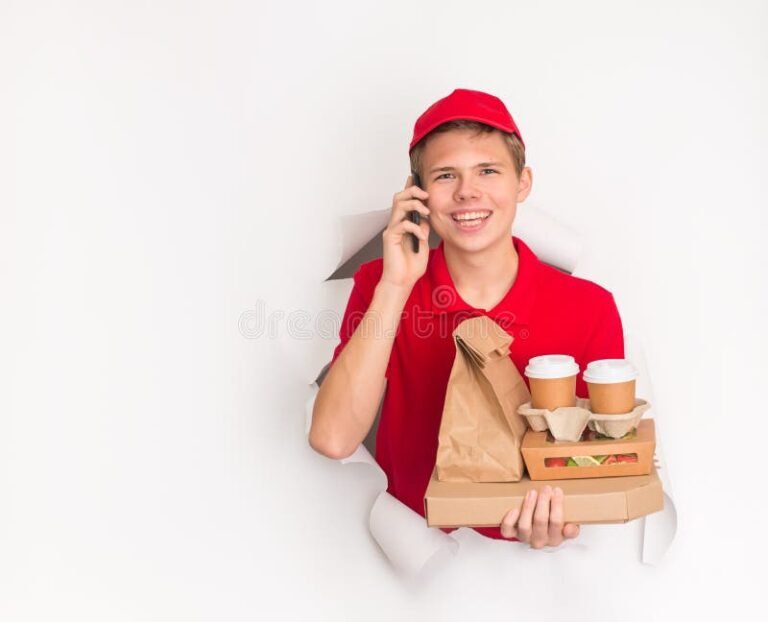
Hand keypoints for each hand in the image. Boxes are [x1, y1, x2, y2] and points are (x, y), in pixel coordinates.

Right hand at [379, 175, 430, 289]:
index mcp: (404, 223)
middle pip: (399, 197)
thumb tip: (426, 216)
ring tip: (425, 211)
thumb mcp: (422, 242)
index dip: (410, 187)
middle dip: (412, 191)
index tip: (417, 178)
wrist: (402, 281)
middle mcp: (396, 224)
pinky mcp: (390, 238)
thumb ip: (423, 227)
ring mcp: (392, 230)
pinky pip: (401, 224)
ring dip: (414, 204)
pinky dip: (413, 226)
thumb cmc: (411, 265)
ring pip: (398, 206)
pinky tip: (420, 235)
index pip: (405, 200)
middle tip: (425, 195)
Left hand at [500, 485, 580, 548]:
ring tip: (532, 493)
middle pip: (540, 521)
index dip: (557, 505)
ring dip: (528, 507)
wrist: (539, 532)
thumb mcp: (568, 526)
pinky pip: (507, 530)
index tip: (557, 490)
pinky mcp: (512, 534)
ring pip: (525, 526)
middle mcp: (539, 540)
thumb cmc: (553, 525)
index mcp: (555, 538)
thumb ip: (572, 529)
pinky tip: (514, 509)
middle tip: (546, 488)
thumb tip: (569, 528)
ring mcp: (525, 537)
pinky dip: (509, 520)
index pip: (556, 522)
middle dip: (543, 501)